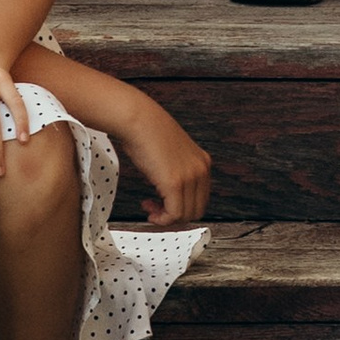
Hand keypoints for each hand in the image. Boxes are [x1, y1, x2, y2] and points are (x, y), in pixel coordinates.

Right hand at [120, 101, 212, 227]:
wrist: (138, 120)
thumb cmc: (148, 132)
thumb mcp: (171, 154)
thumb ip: (177, 172)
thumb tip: (169, 195)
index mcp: (202, 162)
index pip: (201, 198)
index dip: (182, 207)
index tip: (165, 204)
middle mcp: (201, 170)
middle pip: (196, 210)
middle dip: (175, 215)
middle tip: (156, 208)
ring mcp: (190, 177)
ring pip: (185, 215)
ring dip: (166, 217)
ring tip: (150, 207)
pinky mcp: (175, 183)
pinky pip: (174, 214)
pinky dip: (162, 219)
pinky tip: (150, 210)